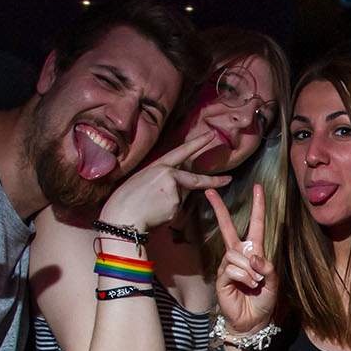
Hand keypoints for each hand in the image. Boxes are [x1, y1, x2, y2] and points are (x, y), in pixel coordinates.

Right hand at [96, 129, 229, 230]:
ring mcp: (174, 190)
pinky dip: (168, 214)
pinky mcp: (176, 205)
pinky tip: (154, 213)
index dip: (198, 142)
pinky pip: (176, 210)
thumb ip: (164, 179)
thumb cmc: (127, 199)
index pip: (183, 151)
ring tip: (151, 207)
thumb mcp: (144, 179)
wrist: (122, 216)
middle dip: (215, 180)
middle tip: (228, 179)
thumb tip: (180, 186)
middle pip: (197, 179)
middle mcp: (169, 174)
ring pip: (181, 199)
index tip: (212, 135)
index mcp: (159, 165)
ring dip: (171, 204)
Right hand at [208, 185, 277, 333]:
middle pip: (227, 227)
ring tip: (255, 283)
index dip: (257, 207)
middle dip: (219, 209)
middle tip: (209, 191)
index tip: (258, 188)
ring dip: (250, 270)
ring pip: (236, 255)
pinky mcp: (222, 277)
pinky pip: (232, 269)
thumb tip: (253, 256)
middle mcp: (239, 255)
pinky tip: (248, 286)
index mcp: (254, 251)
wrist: (254, 321)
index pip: (255, 225)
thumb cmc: (264, 300)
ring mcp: (228, 265)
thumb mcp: (273, 282)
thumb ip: (268, 267)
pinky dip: (244, 277)